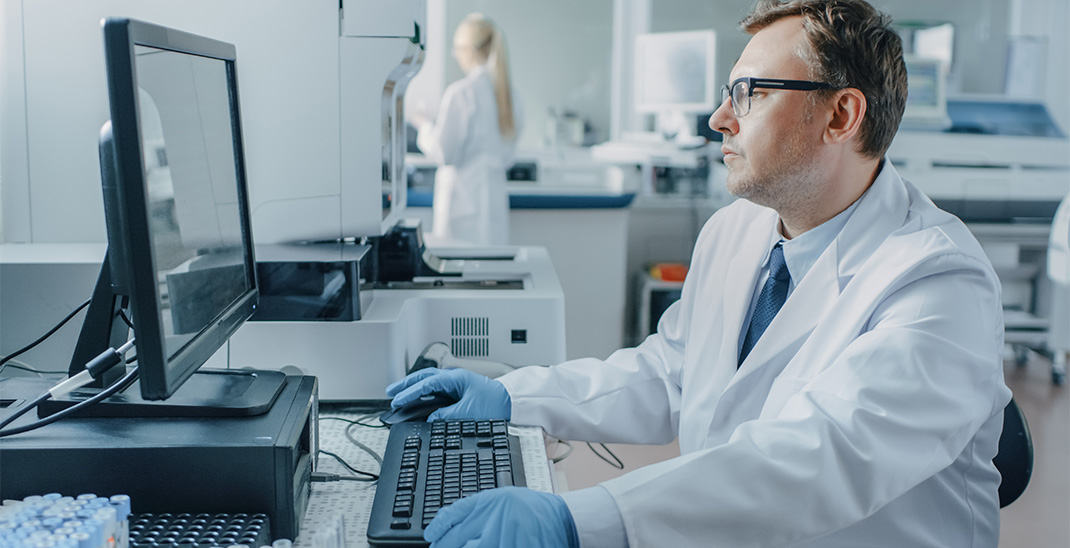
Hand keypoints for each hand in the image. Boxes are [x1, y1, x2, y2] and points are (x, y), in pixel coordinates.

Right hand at [386, 368, 510, 420]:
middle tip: (391, 392)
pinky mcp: (457, 391)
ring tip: (398, 395)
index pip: (427, 383)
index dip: (410, 392)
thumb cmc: (494, 403)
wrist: (511, 403)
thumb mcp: (468, 412)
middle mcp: (453, 378)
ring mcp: (455, 383)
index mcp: (455, 378)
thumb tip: (432, 419)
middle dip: (406, 384)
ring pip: (429, 382)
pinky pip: (435, 389)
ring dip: (413, 387)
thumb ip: (447, 415)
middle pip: (424, 378)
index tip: (398, 400)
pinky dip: (423, 393)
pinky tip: (416, 399)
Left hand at [424, 487, 578, 547]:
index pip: (453, 515)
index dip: (438, 527)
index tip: (431, 535)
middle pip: (455, 539)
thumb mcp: (502, 498)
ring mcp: (501, 540)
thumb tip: (451, 522)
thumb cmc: (532, 509)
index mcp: (489, 502)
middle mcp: (492, 521)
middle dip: (443, 546)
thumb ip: (478, 508)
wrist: (561, 521)